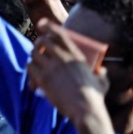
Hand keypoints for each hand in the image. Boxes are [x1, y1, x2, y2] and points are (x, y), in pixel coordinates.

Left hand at [26, 19, 113, 133]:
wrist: (85, 110)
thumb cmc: (95, 98)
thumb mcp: (102, 81)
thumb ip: (101, 73)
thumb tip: (102, 70)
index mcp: (76, 55)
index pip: (59, 34)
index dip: (48, 26)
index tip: (41, 23)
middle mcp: (62, 58)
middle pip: (43, 41)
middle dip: (39, 42)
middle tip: (39, 48)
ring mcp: (52, 68)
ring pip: (34, 54)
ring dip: (33, 56)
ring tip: (36, 60)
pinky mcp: (44, 80)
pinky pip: (30, 67)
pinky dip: (30, 68)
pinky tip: (33, 72)